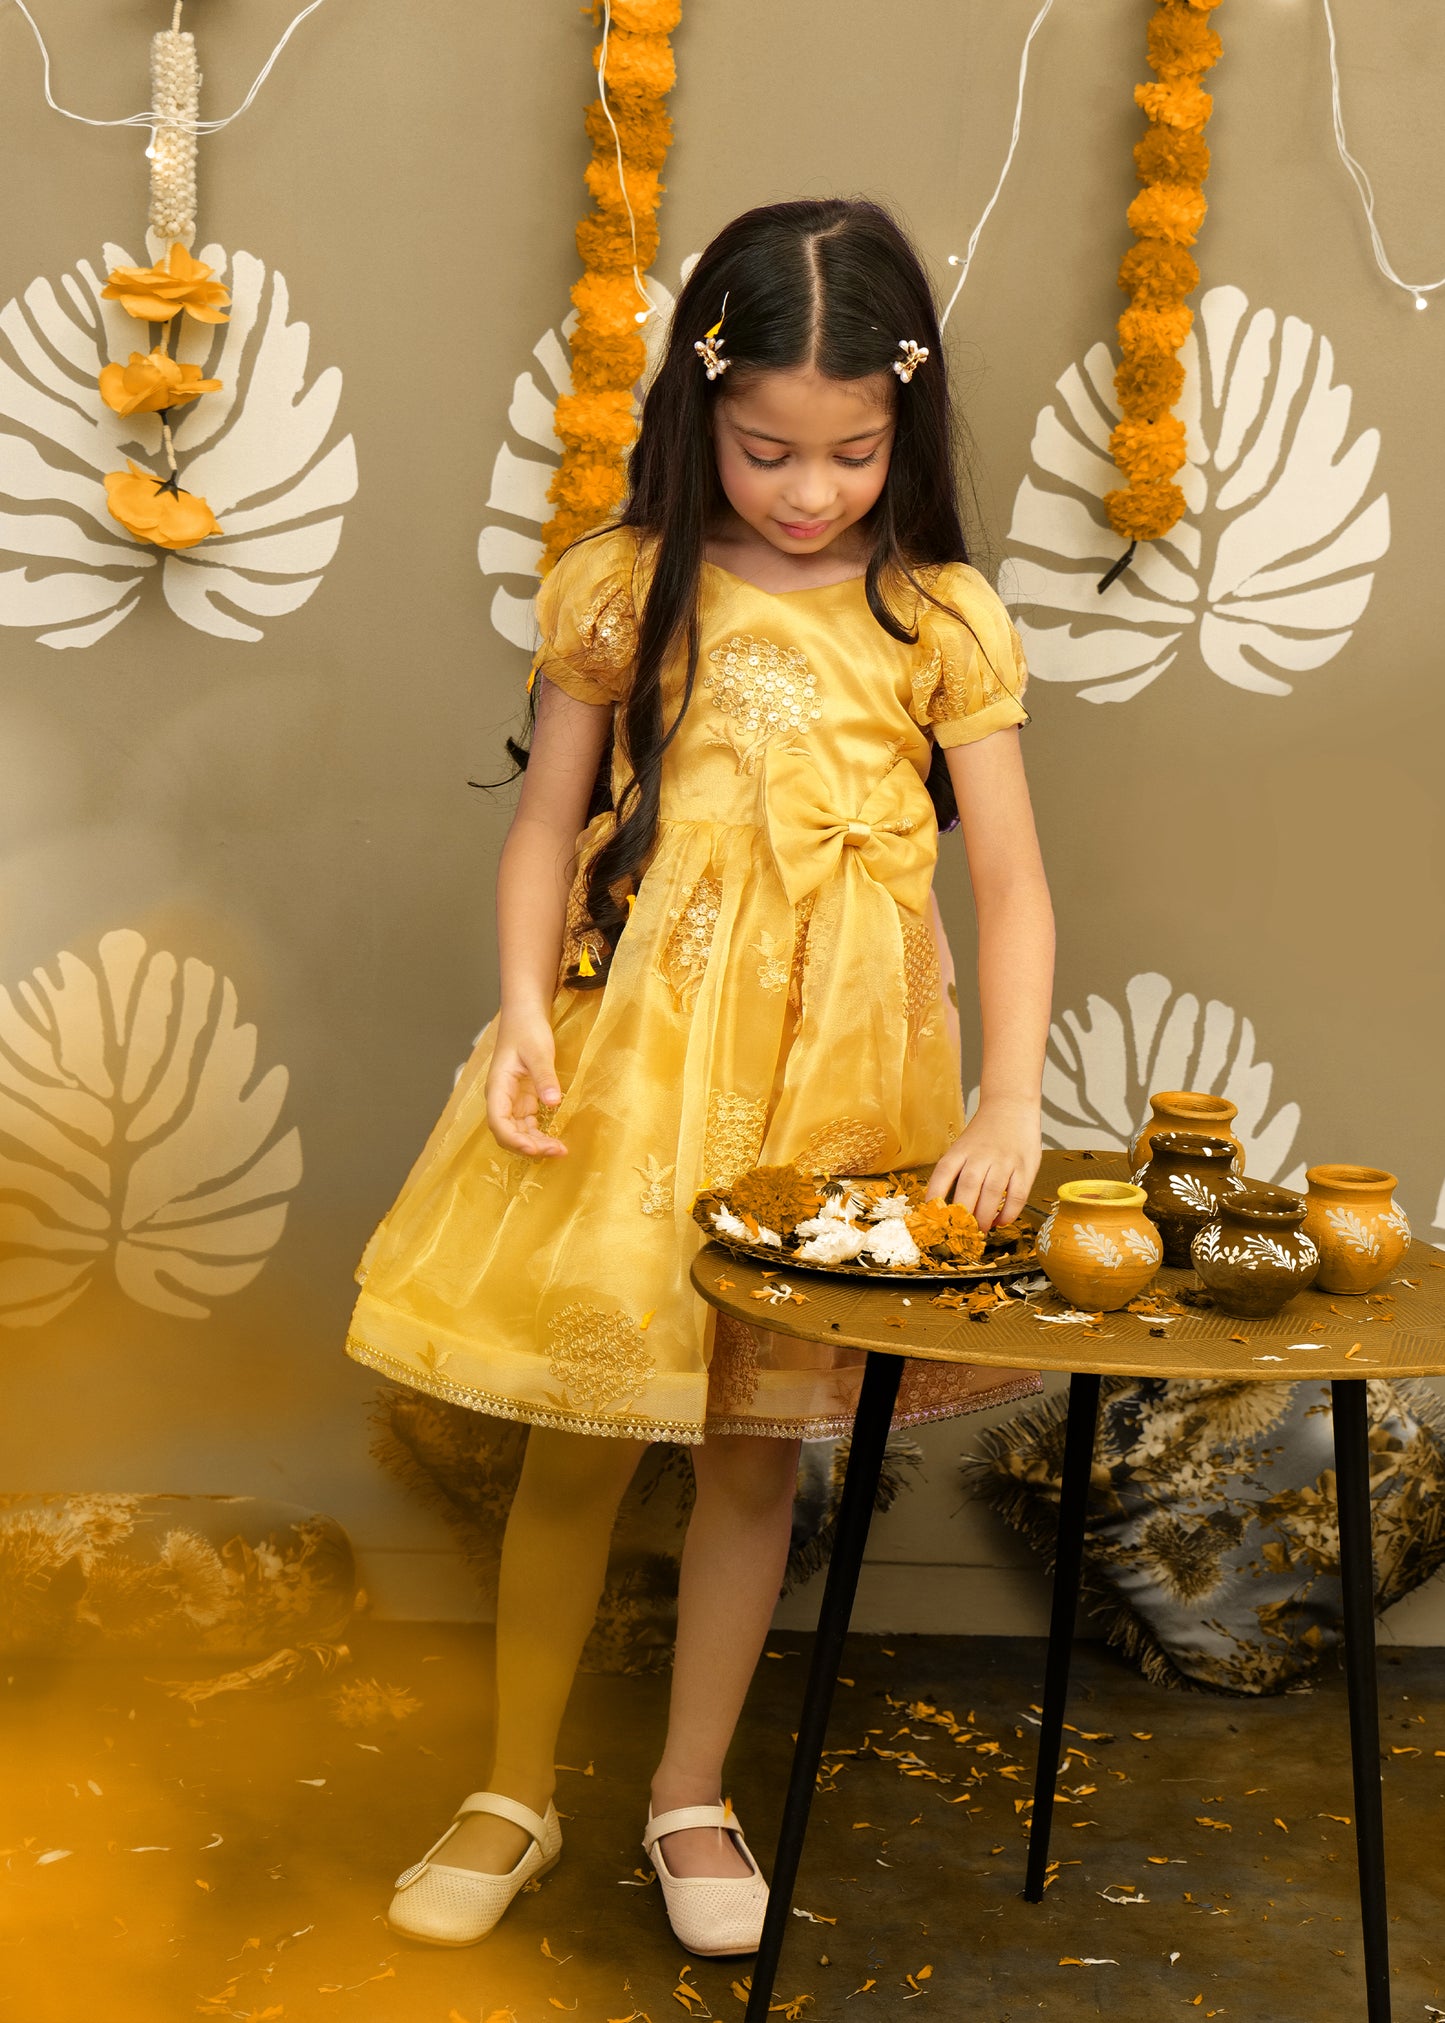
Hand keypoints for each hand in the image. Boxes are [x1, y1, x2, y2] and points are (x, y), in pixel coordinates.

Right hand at [485, 1010, 566, 1157]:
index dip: (514, 1140)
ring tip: (560, 1150)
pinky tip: (555, 1139)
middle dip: (529, 1146)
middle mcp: (501, 1099)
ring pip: (518, 1132)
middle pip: (508, 1133)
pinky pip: (528, 1125)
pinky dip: (540, 1134)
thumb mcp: (539, 1052)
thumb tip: (552, 1102)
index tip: (535, 1148)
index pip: (498, 1122)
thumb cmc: (527, 1030)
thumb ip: (544, 1077)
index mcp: (497, 1088)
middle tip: (557, 1151)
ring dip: (536, 1143)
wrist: (525, 1016)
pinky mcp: (524, 1100)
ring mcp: (512, 1101)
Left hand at [925, 1096, 1041, 1229]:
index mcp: (961, 1150)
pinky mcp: (1025, 1167)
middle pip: (968, 1187)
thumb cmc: (984, 1133)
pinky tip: (1001, 1221)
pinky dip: (1009, 1213)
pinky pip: (1017, 1195)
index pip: (943, 1172)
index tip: (931, 1214)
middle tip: (962, 1231)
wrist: (1011, 1106)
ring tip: (980, 1230)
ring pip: (992, 1194)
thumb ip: (956, 1171)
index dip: (935, 1194)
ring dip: (985, 1217)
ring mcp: (1005, 1161)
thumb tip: (944, 1206)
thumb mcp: (963, 1146)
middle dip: (963, 1214)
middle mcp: (982, 1155)